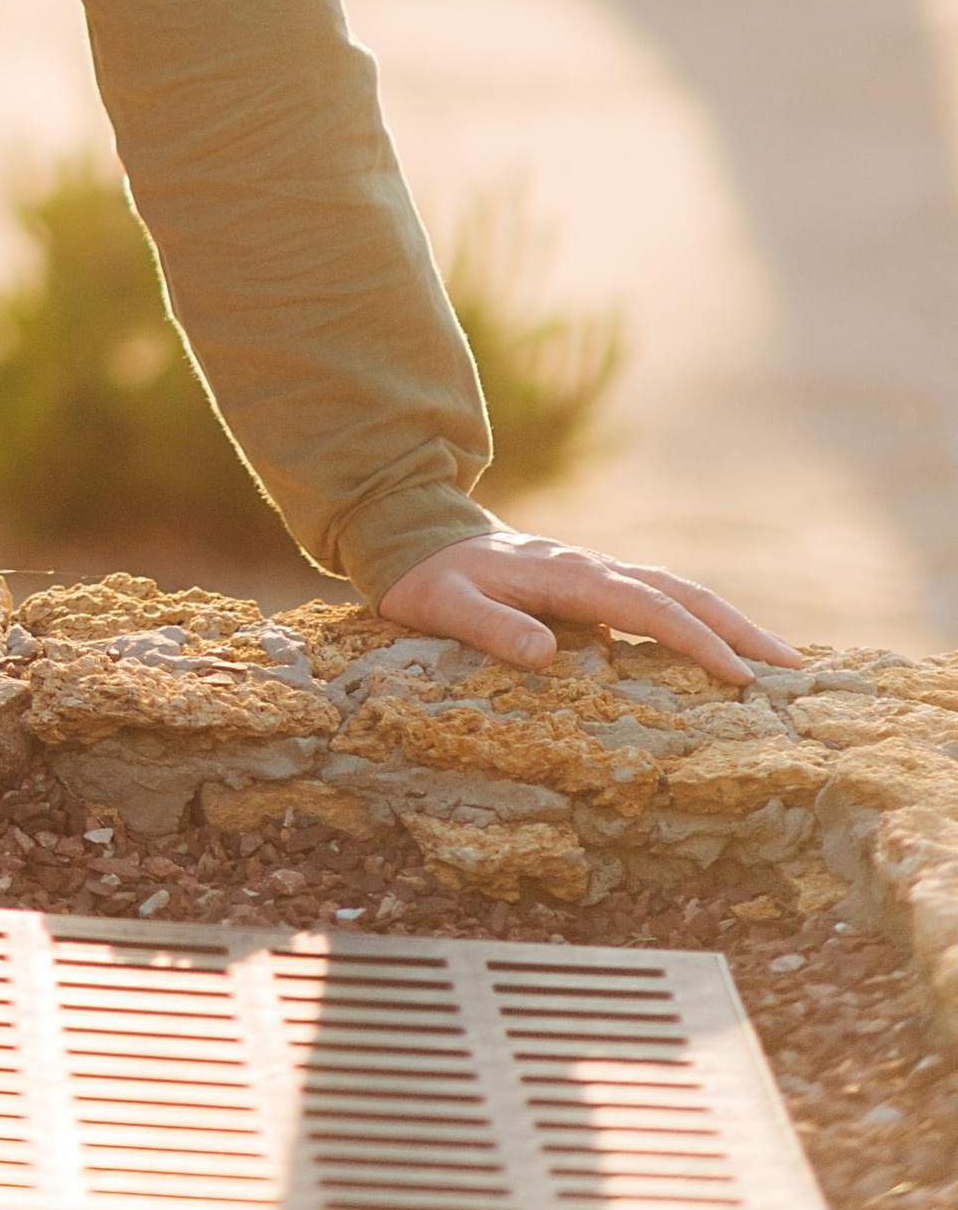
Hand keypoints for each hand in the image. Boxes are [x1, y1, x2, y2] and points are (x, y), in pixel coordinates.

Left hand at [378, 526, 801, 685]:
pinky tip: (722, 648)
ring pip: (676, 590)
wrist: (415, 534)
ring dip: (728, 620)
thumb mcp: (442, 606)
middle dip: (738, 628)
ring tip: (780, 659)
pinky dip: (700, 618)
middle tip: (794, 669)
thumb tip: (545, 656)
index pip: (645, 608)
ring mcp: (595, 571)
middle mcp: (590, 566)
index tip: (738, 675)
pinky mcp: (592, 583)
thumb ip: (489, 628)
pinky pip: (658, 598)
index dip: (694, 640)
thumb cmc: (428, 579)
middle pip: (680, 592)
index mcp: (564, 574)